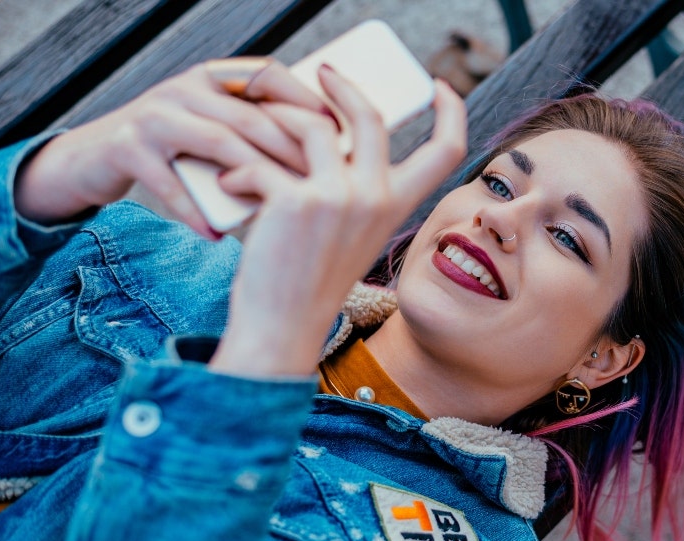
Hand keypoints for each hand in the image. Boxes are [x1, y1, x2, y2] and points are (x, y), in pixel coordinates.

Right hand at [13, 59, 326, 237]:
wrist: (89, 161)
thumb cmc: (169, 153)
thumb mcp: (209, 132)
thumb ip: (250, 135)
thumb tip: (321, 159)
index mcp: (210, 79)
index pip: (266, 75)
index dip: (304, 99)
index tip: (339, 131)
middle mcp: (183, 89)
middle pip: (249, 114)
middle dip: (291, 147)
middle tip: (325, 180)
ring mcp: (153, 116)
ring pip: (216, 141)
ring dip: (254, 175)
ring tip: (284, 205)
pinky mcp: (126, 149)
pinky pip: (170, 185)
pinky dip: (196, 213)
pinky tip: (218, 235)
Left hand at [208, 69, 466, 377]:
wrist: (282, 326)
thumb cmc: (309, 280)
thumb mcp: (349, 232)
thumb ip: (353, 189)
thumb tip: (327, 132)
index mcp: (398, 206)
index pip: (448, 151)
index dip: (452, 111)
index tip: (440, 87)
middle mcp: (376, 198)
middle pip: (371, 115)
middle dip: (343, 84)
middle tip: (323, 72)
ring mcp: (338, 198)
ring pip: (311, 125)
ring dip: (277, 114)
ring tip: (255, 121)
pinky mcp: (295, 202)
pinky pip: (262, 162)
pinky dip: (240, 171)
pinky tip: (230, 186)